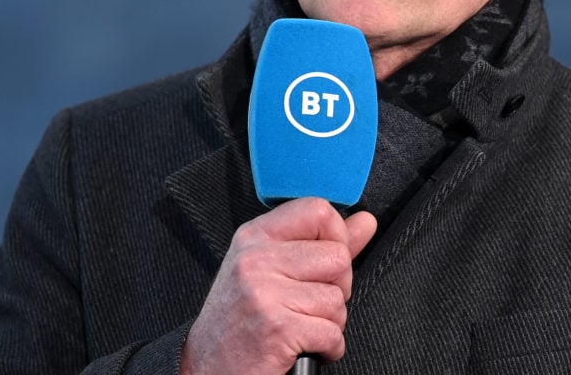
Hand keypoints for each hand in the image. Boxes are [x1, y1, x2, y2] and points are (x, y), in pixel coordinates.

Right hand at [180, 197, 377, 374]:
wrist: (205, 368)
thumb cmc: (239, 319)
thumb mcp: (270, 270)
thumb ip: (321, 243)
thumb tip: (365, 222)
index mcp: (255, 236)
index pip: (318, 210)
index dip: (337, 237)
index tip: (326, 262)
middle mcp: (256, 259)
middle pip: (337, 257)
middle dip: (336, 288)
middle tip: (308, 304)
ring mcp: (265, 293)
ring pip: (337, 298)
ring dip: (330, 322)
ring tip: (301, 326)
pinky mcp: (278, 328)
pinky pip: (332, 332)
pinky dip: (328, 347)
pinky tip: (304, 346)